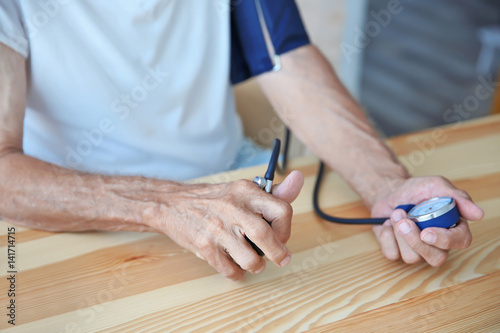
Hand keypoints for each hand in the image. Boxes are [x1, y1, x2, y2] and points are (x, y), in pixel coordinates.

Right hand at [145, 171, 303, 279]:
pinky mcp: (204, 246)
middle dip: (278, 254)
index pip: (282, 209)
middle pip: (266, 236)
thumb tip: (299, 179)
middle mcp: (233, 208)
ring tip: (253, 261)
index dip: (286, 228)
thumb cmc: (214, 199)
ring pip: (250, 259)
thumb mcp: (243, 190)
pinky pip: (230, 270)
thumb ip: (273, 192)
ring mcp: (217, 228)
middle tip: (281, 259)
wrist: (172, 204)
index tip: (281, 236)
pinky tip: (234, 265)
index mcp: (247, 191)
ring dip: (256, 266)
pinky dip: (237, 273)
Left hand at [371, 176, 483, 266]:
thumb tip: (478, 214)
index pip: (460, 242)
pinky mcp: (397, 251)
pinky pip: (392, 254)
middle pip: (436, 258)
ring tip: (396, 214)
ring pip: (412, 257)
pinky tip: (387, 224)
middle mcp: (437, 243)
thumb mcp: (436, 185)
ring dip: (399, 234)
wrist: (390, 190)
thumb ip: (457, 197)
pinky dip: (386, 236)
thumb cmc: (415, 190)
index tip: (426, 232)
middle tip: (403, 220)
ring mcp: (416, 250)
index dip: (445, 240)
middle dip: (415, 241)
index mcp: (453, 227)